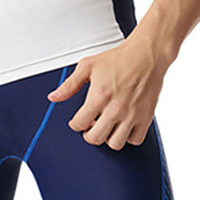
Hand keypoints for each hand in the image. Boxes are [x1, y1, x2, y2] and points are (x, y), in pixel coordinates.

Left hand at [47, 42, 165, 150]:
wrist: (145, 55)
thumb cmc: (119, 59)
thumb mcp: (88, 66)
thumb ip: (69, 84)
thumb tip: (54, 97)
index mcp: (99, 96)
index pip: (79, 124)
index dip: (75, 123)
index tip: (79, 120)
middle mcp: (115, 108)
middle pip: (95, 138)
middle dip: (89, 133)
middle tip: (91, 125)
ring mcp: (132, 115)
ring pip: (115, 144)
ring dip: (108, 137)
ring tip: (107, 126)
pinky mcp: (146, 117)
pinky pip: (135, 140)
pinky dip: (128, 137)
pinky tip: (123, 125)